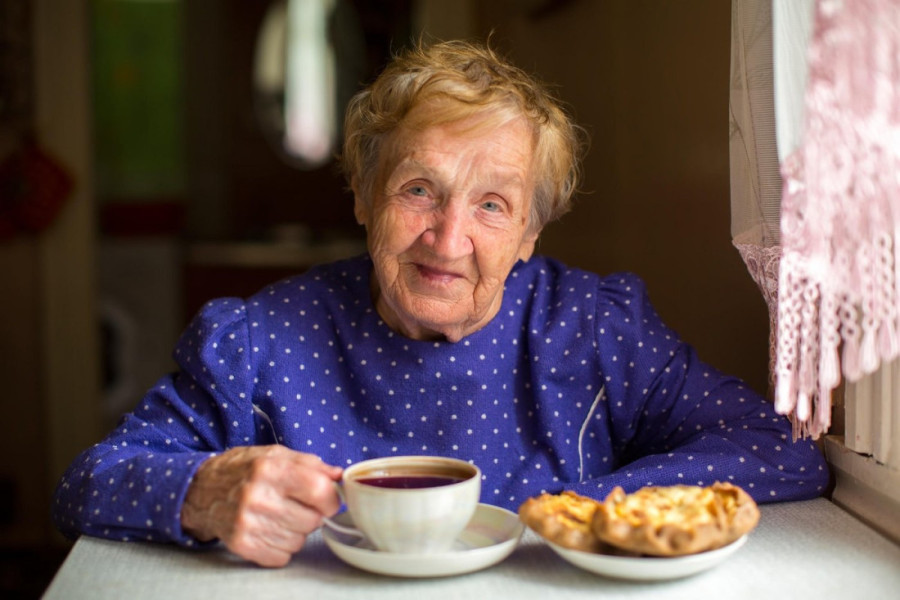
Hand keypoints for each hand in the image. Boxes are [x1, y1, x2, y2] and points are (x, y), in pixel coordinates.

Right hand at [181, 445, 342, 566]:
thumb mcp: (275, 454)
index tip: (327, 498)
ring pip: (300, 540)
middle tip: (296, 504)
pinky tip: (269, 529)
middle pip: (313, 519)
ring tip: (279, 515)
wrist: (200, 489)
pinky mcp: (241, 545)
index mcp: (270, 469)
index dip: (331, 497)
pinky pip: (282, 556)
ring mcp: (248, 523)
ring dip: (296, 530)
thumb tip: (339, 477)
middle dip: (312, 513)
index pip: (319, 490)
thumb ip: (311, 464)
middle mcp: (257, 496)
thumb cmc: (243, 469)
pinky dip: (281, 546)